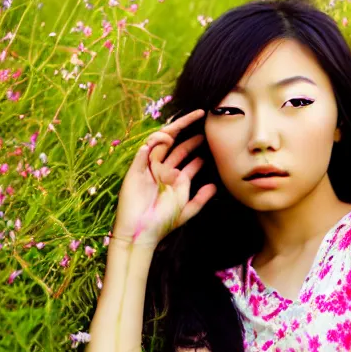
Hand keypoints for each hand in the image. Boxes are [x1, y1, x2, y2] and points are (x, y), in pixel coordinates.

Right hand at [112, 108, 214, 246]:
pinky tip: (157, 142)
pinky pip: (141, 156)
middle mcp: (161, 170)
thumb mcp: (186, 211)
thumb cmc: (162, 224)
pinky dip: (148, 148)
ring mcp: (147, 170)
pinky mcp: (134, 173)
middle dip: (184, 130)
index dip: (195, 144)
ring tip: (176, 131)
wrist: (142, 234)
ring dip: (166, 135)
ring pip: (156, 146)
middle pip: (173, 144)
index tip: (207, 135)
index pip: (185, 155)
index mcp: (174, 177)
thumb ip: (201, 199)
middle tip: (198, 117)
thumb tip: (215, 186)